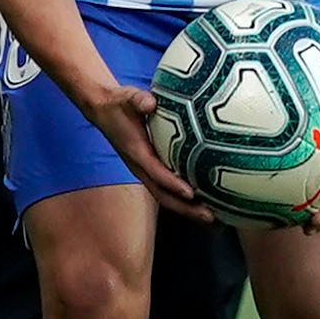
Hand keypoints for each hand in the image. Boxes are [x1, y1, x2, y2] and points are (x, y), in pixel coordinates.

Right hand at [67, 67, 212, 219]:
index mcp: (136, 153)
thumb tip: (150, 102)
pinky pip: (170, 189)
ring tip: (215, 220)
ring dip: (189, 210)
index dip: (173, 184)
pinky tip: (207, 203)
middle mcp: (141, 168)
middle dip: (186, 209)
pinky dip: (187, 200)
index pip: (156, 172)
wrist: (104, 111)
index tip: (192, 193)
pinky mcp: (152, 170)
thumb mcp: (127, 97)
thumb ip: (138, 100)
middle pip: (164, 196)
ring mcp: (146, 172)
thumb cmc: (120, 104)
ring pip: (167, 197)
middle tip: (211, 217)